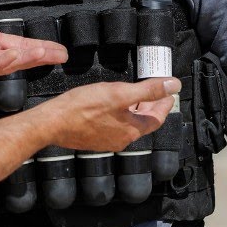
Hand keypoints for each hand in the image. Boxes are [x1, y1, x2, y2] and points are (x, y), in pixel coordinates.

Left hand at [0, 0, 67, 85]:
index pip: (17, 42)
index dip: (38, 45)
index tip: (56, 47)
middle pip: (19, 55)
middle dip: (41, 55)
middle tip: (60, 54)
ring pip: (7, 63)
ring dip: (25, 58)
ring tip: (42, 53)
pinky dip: (1, 63)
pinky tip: (12, 56)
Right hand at [38, 78, 178, 151]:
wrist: (51, 123)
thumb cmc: (82, 107)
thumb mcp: (119, 93)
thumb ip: (148, 90)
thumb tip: (174, 85)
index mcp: (131, 131)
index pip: (157, 118)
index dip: (164, 104)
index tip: (169, 93)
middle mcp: (121, 139)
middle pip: (143, 122)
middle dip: (151, 105)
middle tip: (155, 91)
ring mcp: (106, 140)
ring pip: (128, 123)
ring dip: (135, 109)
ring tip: (135, 94)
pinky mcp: (93, 137)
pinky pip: (113, 125)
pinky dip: (120, 114)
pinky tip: (112, 104)